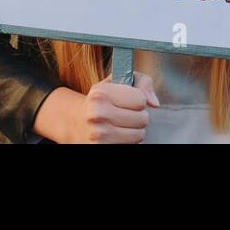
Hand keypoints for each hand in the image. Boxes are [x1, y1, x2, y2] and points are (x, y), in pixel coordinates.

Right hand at [38, 72, 160, 143]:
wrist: (75, 121)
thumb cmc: (102, 99)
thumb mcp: (116, 81)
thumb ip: (142, 82)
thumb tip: (154, 103)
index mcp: (101, 94)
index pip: (141, 99)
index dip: (138, 100)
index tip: (128, 101)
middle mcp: (97, 114)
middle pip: (143, 119)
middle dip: (137, 116)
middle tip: (124, 114)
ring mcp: (98, 135)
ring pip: (139, 135)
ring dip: (134, 131)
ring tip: (120, 125)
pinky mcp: (101, 148)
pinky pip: (131, 146)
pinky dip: (127, 141)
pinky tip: (116, 135)